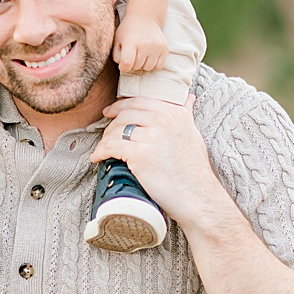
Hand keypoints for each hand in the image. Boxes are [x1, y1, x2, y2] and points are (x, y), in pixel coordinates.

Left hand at [91, 95, 229, 233]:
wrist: (196, 196)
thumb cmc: (194, 169)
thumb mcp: (193, 133)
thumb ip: (186, 113)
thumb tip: (188, 98)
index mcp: (176, 112)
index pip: (140, 101)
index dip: (120, 106)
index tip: (110, 112)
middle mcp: (164, 120)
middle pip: (126, 114)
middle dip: (111, 123)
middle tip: (105, 134)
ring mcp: (152, 136)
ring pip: (117, 130)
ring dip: (105, 139)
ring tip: (102, 148)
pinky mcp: (140, 154)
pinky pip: (112, 147)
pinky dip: (101, 151)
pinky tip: (98, 157)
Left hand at [113, 13, 169, 74]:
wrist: (145, 17)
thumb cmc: (128, 31)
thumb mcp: (118, 40)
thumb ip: (117, 56)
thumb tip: (124, 67)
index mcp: (131, 41)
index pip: (127, 63)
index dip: (123, 67)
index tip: (123, 63)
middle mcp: (145, 44)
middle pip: (137, 67)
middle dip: (133, 64)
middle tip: (133, 54)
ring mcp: (156, 46)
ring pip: (148, 68)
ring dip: (143, 64)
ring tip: (141, 54)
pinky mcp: (164, 48)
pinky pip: (159, 66)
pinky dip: (153, 64)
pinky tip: (149, 56)